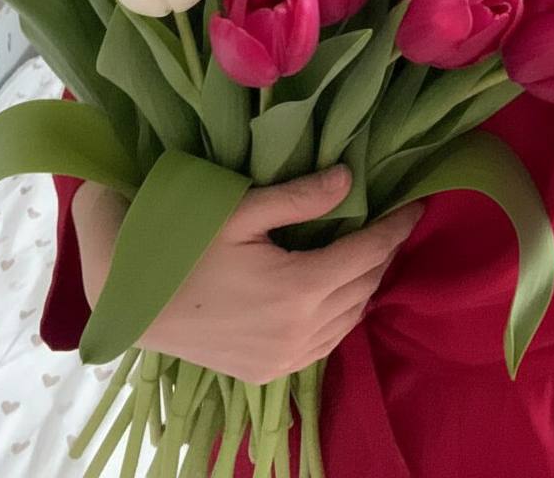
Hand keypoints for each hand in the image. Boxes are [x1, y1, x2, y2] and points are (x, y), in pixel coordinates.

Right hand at [73, 168, 423, 383]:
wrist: (138, 303)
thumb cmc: (186, 245)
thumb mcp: (242, 211)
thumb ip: (299, 198)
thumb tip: (350, 180)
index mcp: (299, 288)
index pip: (368, 254)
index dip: (396, 228)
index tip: (415, 205)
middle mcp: (302, 331)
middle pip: (365, 286)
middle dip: (384, 253)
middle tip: (392, 222)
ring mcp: (287, 358)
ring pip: (351, 318)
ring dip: (365, 283)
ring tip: (369, 250)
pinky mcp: (271, 372)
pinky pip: (327, 342)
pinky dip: (342, 313)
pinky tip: (336, 289)